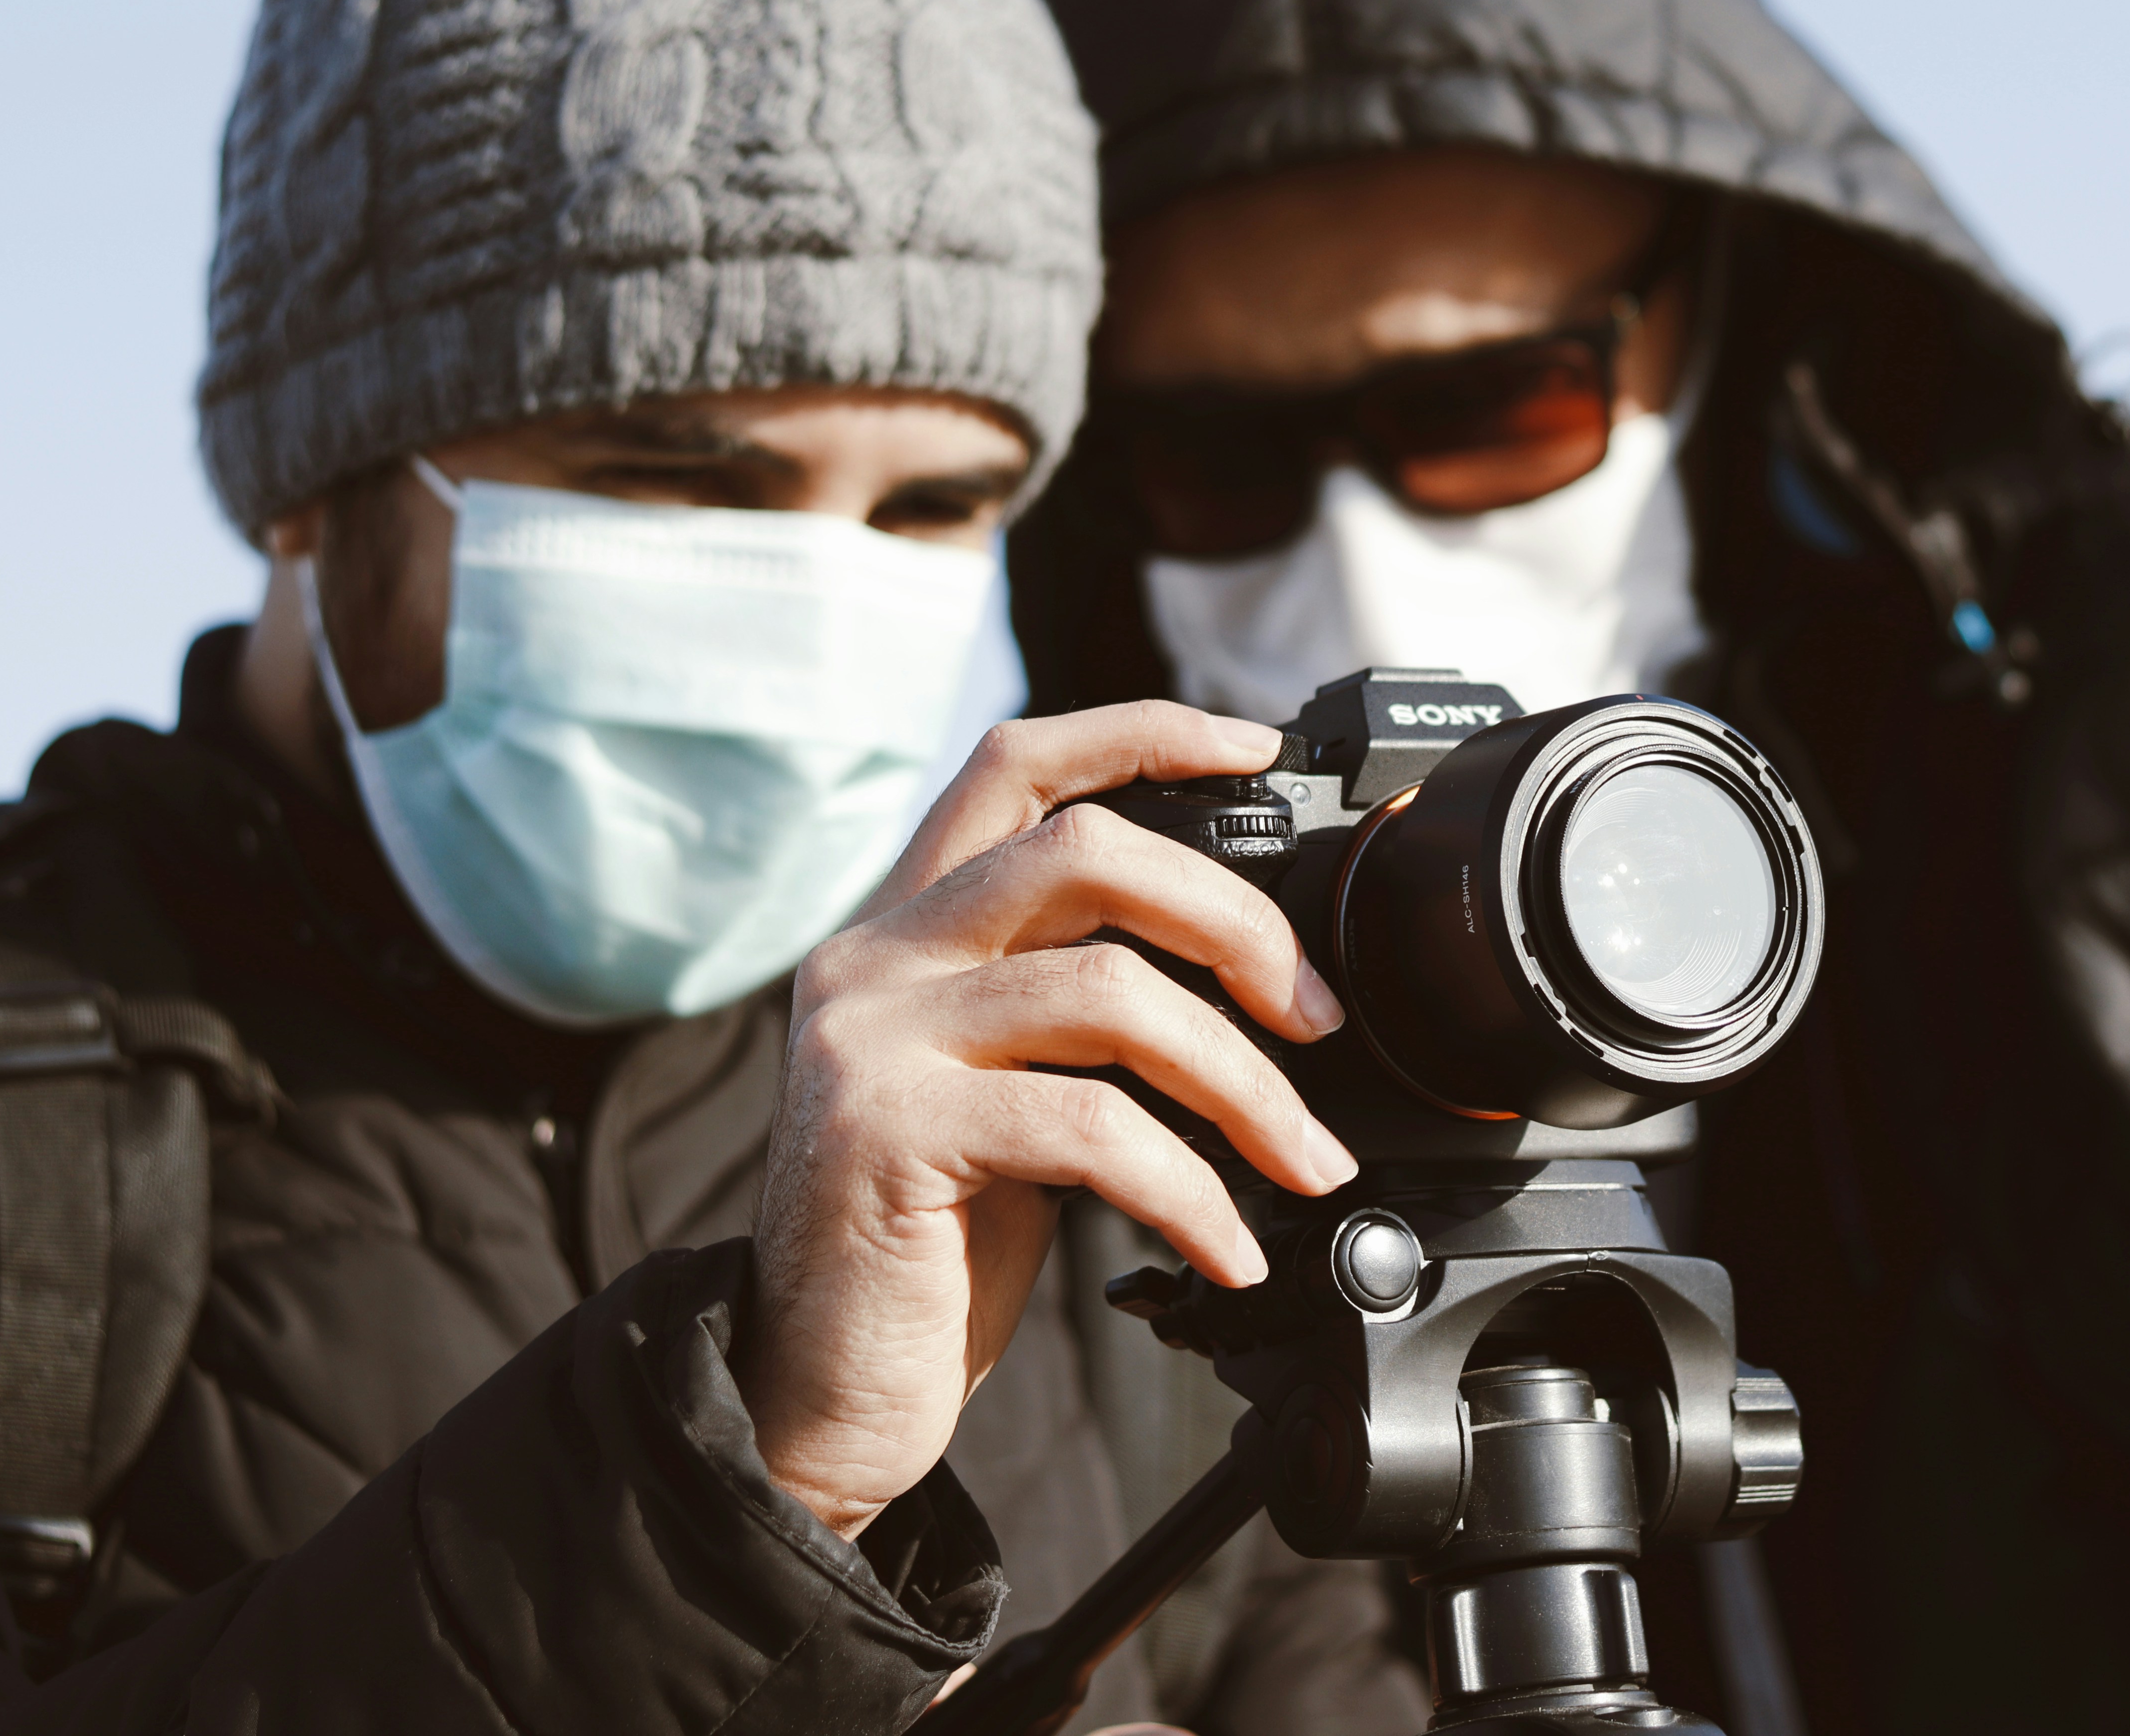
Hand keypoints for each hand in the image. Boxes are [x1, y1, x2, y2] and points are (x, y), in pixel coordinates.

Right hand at [739, 702, 1356, 1537]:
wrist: (812, 1394)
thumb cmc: (932, 1248)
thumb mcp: (1008, 1094)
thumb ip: (1077, 1012)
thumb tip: (1253, 973)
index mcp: (904, 931)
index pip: (1016, 769)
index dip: (1139, 735)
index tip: (1254, 751)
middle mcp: (875, 961)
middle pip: (1088, 854)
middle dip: (1235, 923)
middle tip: (1317, 1018)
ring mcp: (872, 1041)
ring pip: (1111, 993)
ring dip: (1245, 1083)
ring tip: (1307, 1161)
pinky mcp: (888, 1134)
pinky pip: (1092, 1130)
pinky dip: (1193, 1191)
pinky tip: (1231, 1250)